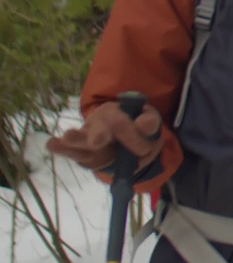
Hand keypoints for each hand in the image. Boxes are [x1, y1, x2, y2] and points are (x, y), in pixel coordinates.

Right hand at [46, 101, 163, 172]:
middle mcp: (101, 120)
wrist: (128, 147)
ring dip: (76, 139)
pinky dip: (62, 148)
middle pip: (101, 125)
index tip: (145, 150)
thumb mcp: (150, 125)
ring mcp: (88, 134)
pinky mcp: (80, 151)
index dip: (134, 136)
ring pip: (82, 137)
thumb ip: (149, 123)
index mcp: (119, 111)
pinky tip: (52, 144)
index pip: (126, 122)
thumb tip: (143, 125)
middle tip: (99, 141)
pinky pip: (71, 150)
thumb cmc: (139, 132)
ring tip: (67, 136)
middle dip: (100, 133)